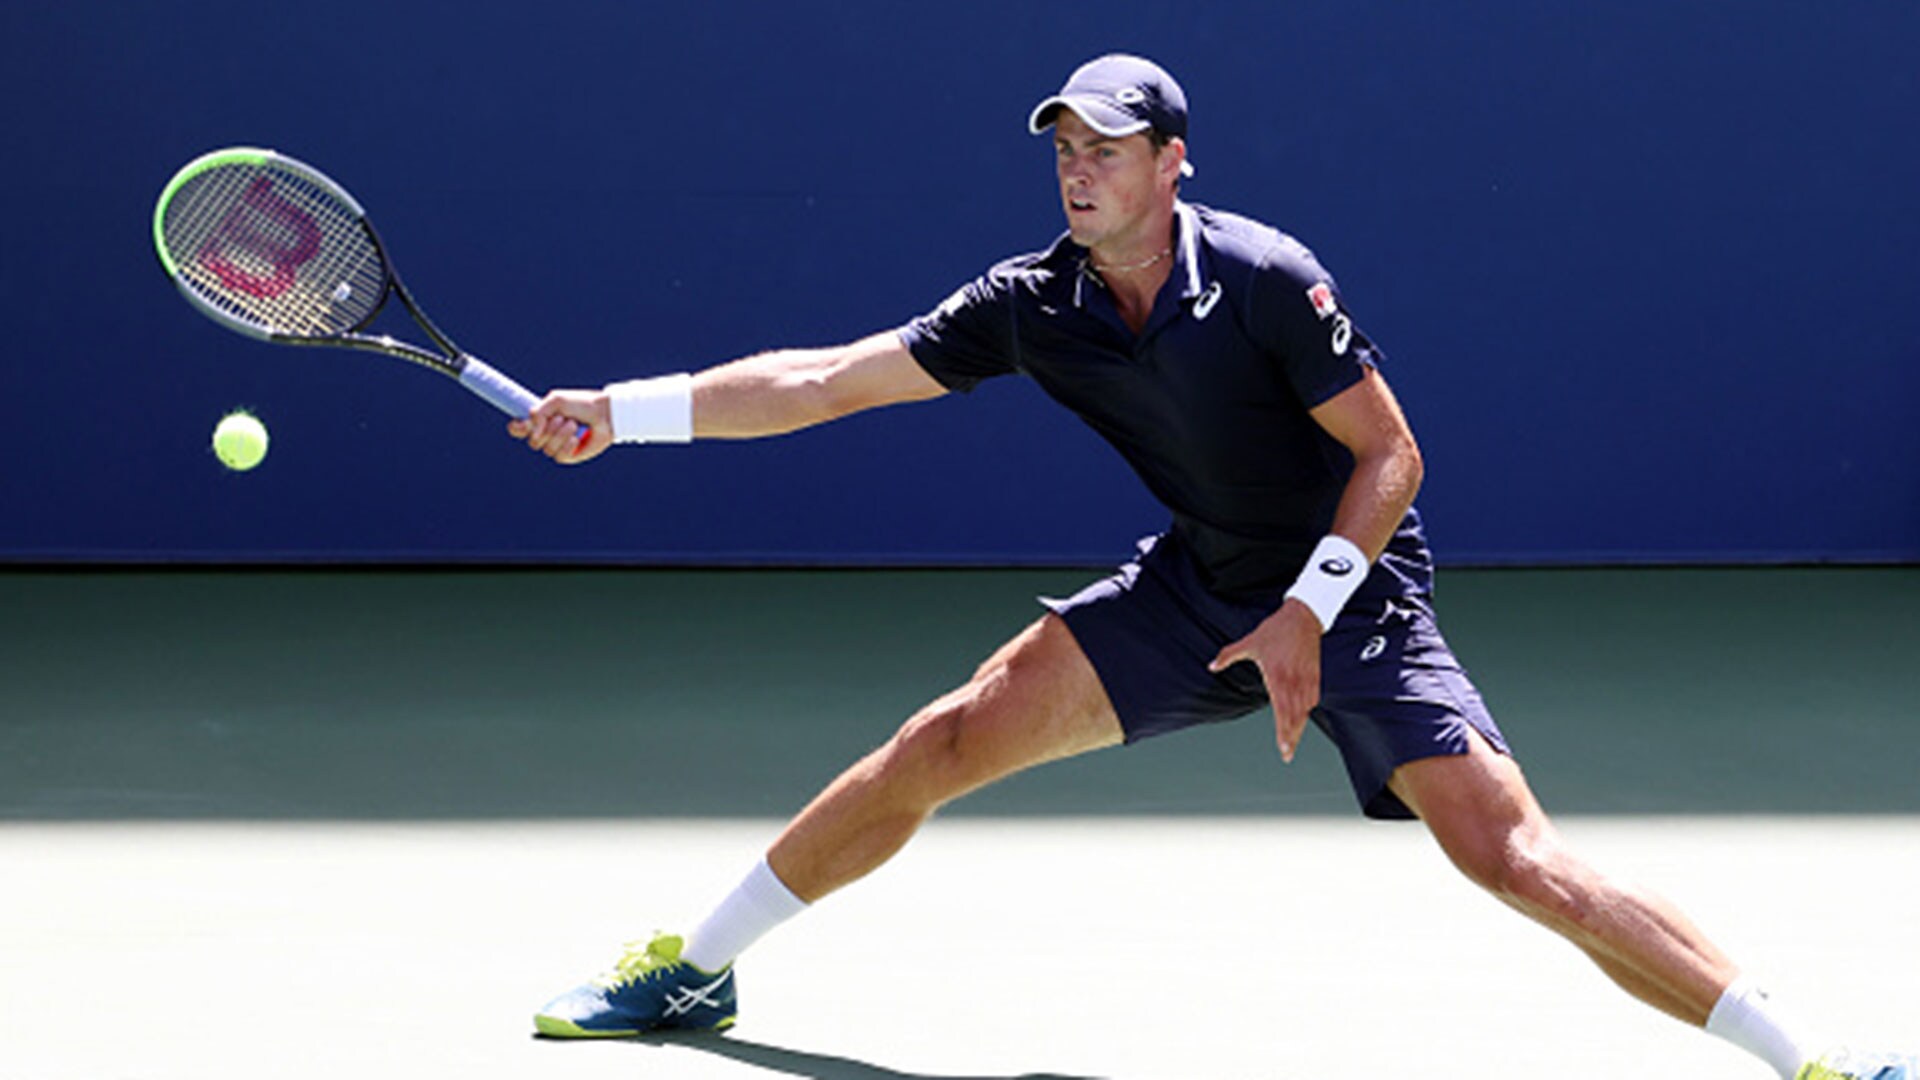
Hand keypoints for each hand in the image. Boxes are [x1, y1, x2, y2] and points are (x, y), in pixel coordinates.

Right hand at [508, 390, 612, 463]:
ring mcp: (557, 446)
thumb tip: (532, 432)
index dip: (517, 429)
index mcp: (540, 419)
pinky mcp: (569, 455)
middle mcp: (546, 434)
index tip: (524, 424)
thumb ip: (539, 412)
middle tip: (562, 418)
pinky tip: (577, 438)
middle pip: (532, 441)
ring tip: (574, 424)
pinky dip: (568, 445)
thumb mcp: (557, 400)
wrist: (605, 414)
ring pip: (547, 449)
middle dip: (548, 429)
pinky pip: (559, 456)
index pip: (518, 429)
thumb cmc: (582, 403)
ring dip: (561, 435)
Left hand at [1208, 600, 1322, 762]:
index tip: (1284, 748)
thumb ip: (1228, 656)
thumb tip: (1211, 666)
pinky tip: (1302, 718)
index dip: (1284, 732)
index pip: (1282, 711)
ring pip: (1305, 711)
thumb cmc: (1275, 631)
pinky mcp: (1316, 676)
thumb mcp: (1250, 642)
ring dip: (1299, 727)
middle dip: (1292, 738)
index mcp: (1278, 676)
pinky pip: (1313, 699)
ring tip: (1292, 742)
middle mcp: (1294, 681)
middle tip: (1287, 754)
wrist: (1303, 617)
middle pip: (1295, 717)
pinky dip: (1307, 710)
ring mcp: (1307, 679)